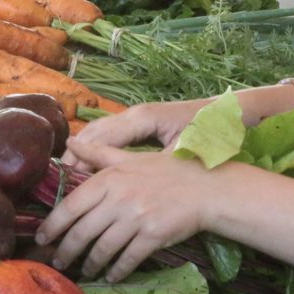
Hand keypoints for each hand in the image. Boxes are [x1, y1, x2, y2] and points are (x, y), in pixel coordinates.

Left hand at [37, 139, 211, 281]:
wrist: (207, 188)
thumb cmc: (166, 170)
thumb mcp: (129, 157)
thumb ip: (97, 153)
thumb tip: (69, 141)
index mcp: (108, 178)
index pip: (71, 205)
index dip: (53, 224)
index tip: (42, 236)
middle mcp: (119, 199)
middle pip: (83, 230)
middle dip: (66, 249)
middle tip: (57, 260)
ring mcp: (136, 218)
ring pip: (104, 247)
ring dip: (90, 263)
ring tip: (83, 270)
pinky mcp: (154, 236)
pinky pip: (129, 258)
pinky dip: (117, 269)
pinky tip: (110, 275)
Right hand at [63, 100, 203, 168]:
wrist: (232, 113)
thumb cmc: (214, 131)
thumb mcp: (189, 149)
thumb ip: (160, 162)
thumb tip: (134, 177)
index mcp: (142, 118)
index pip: (102, 138)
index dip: (84, 158)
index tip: (70, 180)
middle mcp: (133, 114)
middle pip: (94, 132)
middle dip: (76, 155)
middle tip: (61, 180)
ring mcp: (135, 117)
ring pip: (98, 131)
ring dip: (82, 151)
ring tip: (68, 175)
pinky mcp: (140, 123)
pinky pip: (108, 134)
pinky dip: (94, 148)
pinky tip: (89, 166)